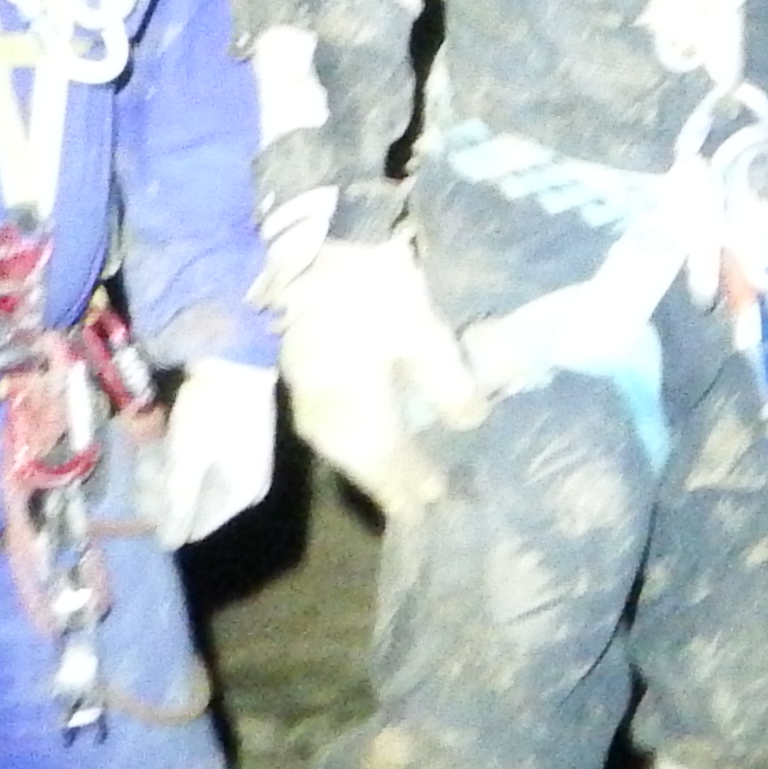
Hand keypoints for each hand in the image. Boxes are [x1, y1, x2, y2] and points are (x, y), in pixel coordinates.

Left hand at [146, 361, 279, 546]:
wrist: (237, 359)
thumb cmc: (212, 412)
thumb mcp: (189, 459)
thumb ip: (179, 502)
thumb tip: (169, 544)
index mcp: (240, 495)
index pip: (197, 526)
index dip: (166, 517)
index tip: (142, 494)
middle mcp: (246, 485)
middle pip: (197, 504)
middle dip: (165, 492)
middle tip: (142, 470)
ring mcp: (244, 463)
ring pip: (197, 482)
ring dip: (169, 473)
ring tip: (147, 454)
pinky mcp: (237, 443)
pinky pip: (204, 463)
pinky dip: (181, 458)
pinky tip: (162, 444)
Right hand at [271, 234, 472, 521]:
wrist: (295, 258)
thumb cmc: (364, 293)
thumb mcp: (419, 332)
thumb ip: (447, 383)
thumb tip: (471, 423)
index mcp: (363, 422)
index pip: (398, 470)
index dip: (422, 488)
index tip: (446, 506)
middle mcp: (332, 430)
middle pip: (371, 472)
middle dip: (400, 489)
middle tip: (429, 510)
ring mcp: (311, 413)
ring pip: (352, 458)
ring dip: (380, 473)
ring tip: (409, 487)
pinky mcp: (304, 393)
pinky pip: (338, 440)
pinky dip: (363, 451)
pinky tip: (381, 449)